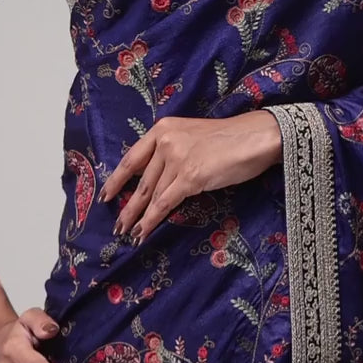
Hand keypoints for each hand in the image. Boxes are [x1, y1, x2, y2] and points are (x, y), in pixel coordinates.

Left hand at [98, 110, 282, 243]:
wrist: (256, 137)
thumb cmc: (230, 139)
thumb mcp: (192, 137)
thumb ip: (172, 151)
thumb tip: (157, 181)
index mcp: (163, 129)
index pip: (132, 157)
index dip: (117, 179)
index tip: (106, 195)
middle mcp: (165, 141)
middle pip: (140, 180)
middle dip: (127, 205)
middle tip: (116, 224)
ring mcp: (176, 158)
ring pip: (151, 194)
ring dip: (138, 217)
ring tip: (129, 233)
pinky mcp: (190, 176)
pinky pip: (164, 203)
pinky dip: (152, 220)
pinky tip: (143, 232)